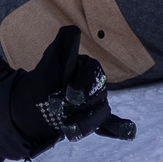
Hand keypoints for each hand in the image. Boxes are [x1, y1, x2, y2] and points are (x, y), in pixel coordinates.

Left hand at [6, 26, 135, 146]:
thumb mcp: (51, 60)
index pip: (94, 74)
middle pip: (99, 96)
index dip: (82, 85)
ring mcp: (95, 103)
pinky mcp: (93, 119)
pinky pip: (110, 124)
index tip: (69, 95)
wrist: (32, 106)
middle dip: (80, 106)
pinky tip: (130, 131)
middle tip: (60, 109)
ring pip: (101, 113)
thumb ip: (63, 45)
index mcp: (87, 68)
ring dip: (85, 122)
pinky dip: (119, 128)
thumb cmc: (44, 80)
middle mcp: (95, 85)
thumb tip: (74, 29)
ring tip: (68, 127)